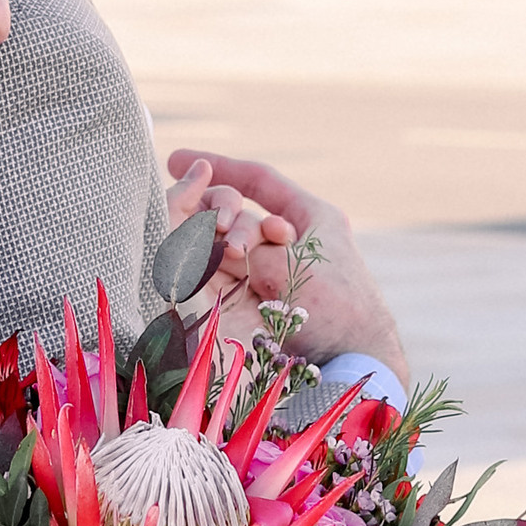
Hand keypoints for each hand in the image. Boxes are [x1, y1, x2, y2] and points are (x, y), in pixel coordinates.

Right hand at [165, 146, 407, 382]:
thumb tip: (214, 246)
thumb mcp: (293, 266)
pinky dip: (203, 265)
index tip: (176, 159)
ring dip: (212, 243)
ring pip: (222, 242)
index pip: (258, 181)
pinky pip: (217, 272)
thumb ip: (250, 248)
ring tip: (222, 257)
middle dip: (222, 216)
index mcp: (311, 219)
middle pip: (237, 212)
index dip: (220, 167)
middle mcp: (285, 242)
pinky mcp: (250, 302)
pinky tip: (194, 265)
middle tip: (227, 240)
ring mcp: (266, 272)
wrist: (348, 366)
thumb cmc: (336, 312)